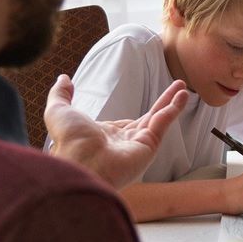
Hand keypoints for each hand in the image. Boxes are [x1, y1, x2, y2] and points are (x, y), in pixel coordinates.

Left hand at [45, 76, 188, 188]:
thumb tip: (64, 78)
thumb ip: (60, 94)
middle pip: (148, 117)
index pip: (125, 122)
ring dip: (171, 103)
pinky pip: (163, 123)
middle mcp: (124, 141)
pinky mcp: (149, 146)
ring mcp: (138, 144)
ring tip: (183, 87)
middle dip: (162, 102)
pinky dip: (174, 108)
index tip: (145, 106)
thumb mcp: (58, 112)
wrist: (81, 163)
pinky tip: (183, 95)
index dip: (134, 113)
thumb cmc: (69, 143)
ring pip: (158, 118)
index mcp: (105, 136)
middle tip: (175, 88)